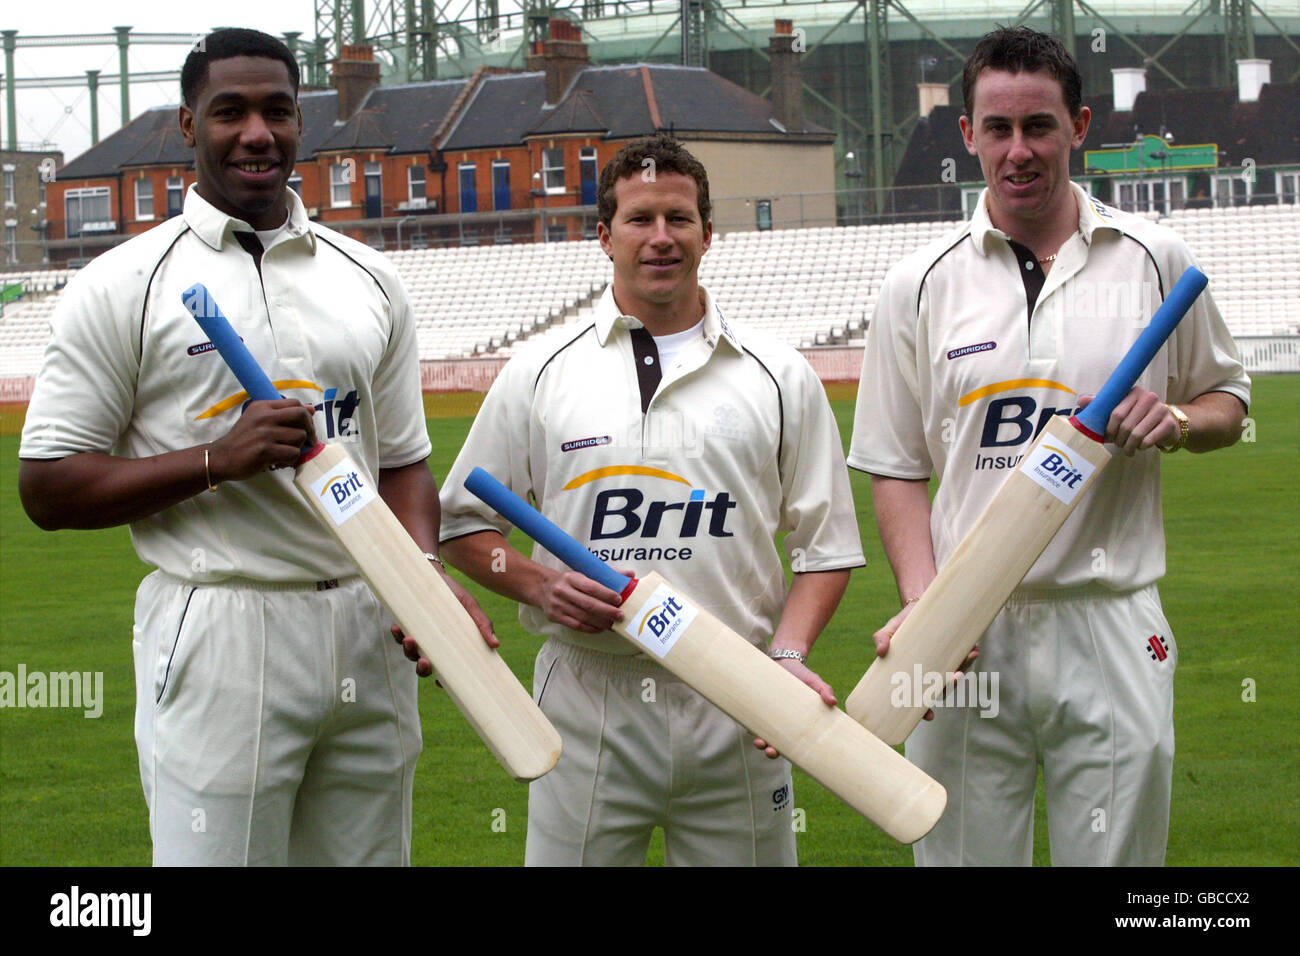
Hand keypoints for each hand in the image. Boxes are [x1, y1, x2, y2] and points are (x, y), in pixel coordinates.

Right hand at [207, 399, 316, 481]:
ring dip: (298, 448)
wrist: (221, 457)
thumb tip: (312, 409)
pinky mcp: (265, 450)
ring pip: (300, 436)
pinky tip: (279, 462)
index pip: (295, 403)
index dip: (306, 415)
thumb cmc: (243, 440)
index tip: (306, 427)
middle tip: (309, 441)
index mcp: (263, 406)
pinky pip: (293, 453)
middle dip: (310, 429)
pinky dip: (290, 460)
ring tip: (285, 453)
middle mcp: (264, 417)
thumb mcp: (259, 420)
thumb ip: (283, 414)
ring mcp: (265, 433)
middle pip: (301, 415)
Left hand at [393, 566, 497, 678]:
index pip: (445, 669)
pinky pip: (398, 635)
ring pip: (409, 652)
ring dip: (408, 650)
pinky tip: (396, 628)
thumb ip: (482, 624)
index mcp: (448, 645)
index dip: (442, 681)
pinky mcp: (403, 623)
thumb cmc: (454, 593)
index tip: (442, 684)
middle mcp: (430, 644)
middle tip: (424, 662)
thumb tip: (496, 644)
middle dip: (422, 669)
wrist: (434, 572)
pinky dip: (396, 634)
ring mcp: (416, 635)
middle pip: (424, 667)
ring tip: (409, 640)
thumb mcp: (471, 606)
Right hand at [531, 569, 624, 633]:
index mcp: (571, 577)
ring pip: (583, 617)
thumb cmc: (569, 581)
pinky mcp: (555, 617)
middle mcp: (563, 591)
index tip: (619, 599)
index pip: (591, 586)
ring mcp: (558, 605)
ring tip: (614, 624)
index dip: (606, 594)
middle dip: (607, 611)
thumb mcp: (583, 573)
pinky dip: (590, 628)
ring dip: (601, 622)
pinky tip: (601, 628)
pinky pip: (576, 625)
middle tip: (620, 615)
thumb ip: (606, 574)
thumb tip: (630, 575)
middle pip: (588, 604)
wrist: (542, 588)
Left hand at [752, 656, 836, 758]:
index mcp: (796, 721)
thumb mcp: (814, 682)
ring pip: (761, 734)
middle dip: (771, 751)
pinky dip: (749, 724)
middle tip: (771, 750)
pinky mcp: (757, 705)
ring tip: (759, 742)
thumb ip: (823, 690)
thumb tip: (833, 701)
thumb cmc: (802, 675)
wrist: (784, 660)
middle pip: (775, 743)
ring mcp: (768, 714)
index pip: (793, 743)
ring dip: (759, 742)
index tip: (791, 756)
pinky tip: (748, 726)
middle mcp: (781, 721)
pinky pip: (751, 719)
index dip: (790, 752)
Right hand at [873, 598, 976, 721]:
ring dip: (964, 670)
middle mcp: (933, 671)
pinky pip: (966, 658)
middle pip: (942, 688)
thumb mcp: (890, 629)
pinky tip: (973, 650)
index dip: (924, 710)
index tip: (929, 716)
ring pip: (957, 674)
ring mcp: (947, 661)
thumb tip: (880, 652)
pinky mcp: (958, 649)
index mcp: (915, 674)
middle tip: (954, 678)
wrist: (920, 605)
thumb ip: (881, 639)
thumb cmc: (904, 623)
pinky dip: (970, 656)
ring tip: (967, 660)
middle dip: (950, 687)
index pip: (920, 698)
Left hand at [1077, 389, 1177, 456]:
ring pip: (1137, 434)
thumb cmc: (1137, 417)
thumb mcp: (1120, 409)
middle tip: (1119, 445)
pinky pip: (1149, 440)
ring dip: (1129, 446)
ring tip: (1127, 449)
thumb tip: (1082, 400)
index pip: (1116, 414)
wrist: (1167, 424)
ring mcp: (1161, 409)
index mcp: (1134, 392)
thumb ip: (1102, 405)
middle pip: (1126, 425)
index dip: (1110, 429)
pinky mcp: (1169, 423)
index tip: (1109, 436)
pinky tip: (1140, 447)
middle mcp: (1149, 397)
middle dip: (1119, 440)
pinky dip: (1141, 447)